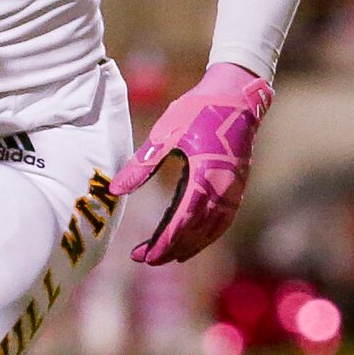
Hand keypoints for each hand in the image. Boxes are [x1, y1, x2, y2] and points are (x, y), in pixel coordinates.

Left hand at [109, 63, 274, 264]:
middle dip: (170, 249)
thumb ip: (141, 164)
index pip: (182, 222)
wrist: (238, 95)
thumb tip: (115, 190)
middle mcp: (223, 189)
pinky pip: (222, 221)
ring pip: (211, 231)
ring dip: (188, 246)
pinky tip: (191, 241)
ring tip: (165, 256)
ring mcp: (233, 190)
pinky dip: (206, 236)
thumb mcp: (165, 133)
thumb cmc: (199, 109)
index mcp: (204, 176)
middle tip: (144, 259)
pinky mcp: (237, 188)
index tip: (144, 257)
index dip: (163, 243)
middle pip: (196, 232)